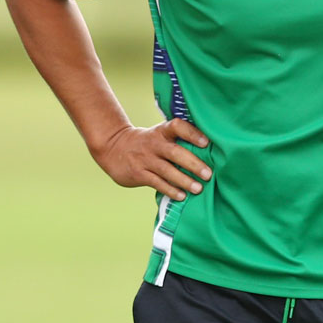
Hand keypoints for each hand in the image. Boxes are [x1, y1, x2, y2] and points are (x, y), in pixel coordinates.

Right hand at [92, 119, 212, 201]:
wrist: (113, 148)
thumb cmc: (146, 143)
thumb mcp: (158, 134)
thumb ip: (176, 140)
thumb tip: (207, 151)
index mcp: (161, 132)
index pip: (177, 126)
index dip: (192, 133)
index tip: (206, 143)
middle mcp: (154, 144)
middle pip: (175, 152)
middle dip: (193, 164)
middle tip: (208, 174)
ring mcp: (145, 159)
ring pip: (167, 171)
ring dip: (184, 180)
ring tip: (198, 189)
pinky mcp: (138, 174)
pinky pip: (157, 183)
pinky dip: (170, 190)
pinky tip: (181, 196)